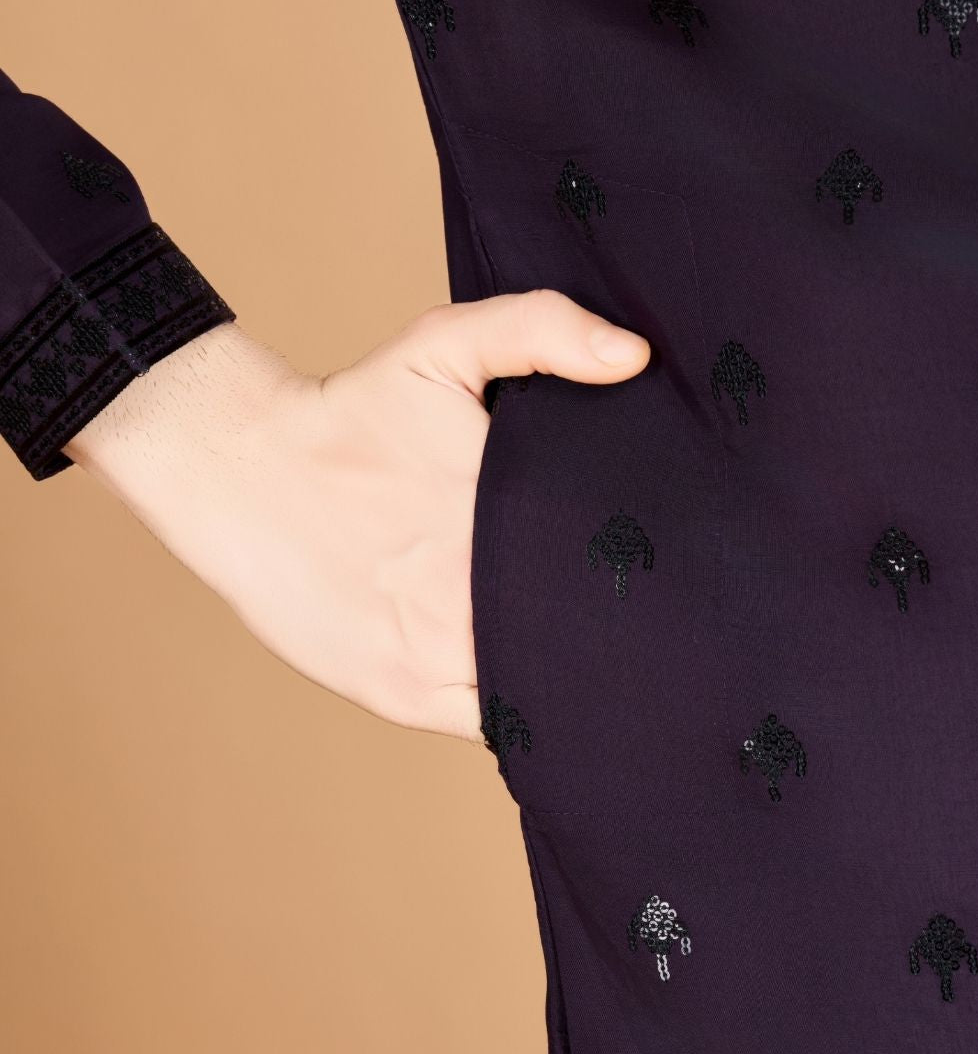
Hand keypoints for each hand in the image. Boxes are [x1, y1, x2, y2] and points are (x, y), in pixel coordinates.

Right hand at [64, 294, 649, 740]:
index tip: (662, 572)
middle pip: (587, 641)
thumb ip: (540, 329)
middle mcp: (479, 595)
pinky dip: (521, 715)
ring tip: (598, 668)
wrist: (239, 472)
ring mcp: (442, 657)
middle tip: (644, 626)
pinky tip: (538, 694)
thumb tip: (634, 357)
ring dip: (572, 684)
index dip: (648, 583)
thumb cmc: (349, 414)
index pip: (614, 572)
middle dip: (621, 636)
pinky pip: (494, 724)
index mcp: (508, 516)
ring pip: (543, 691)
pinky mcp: (404, 697)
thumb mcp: (441, 345)